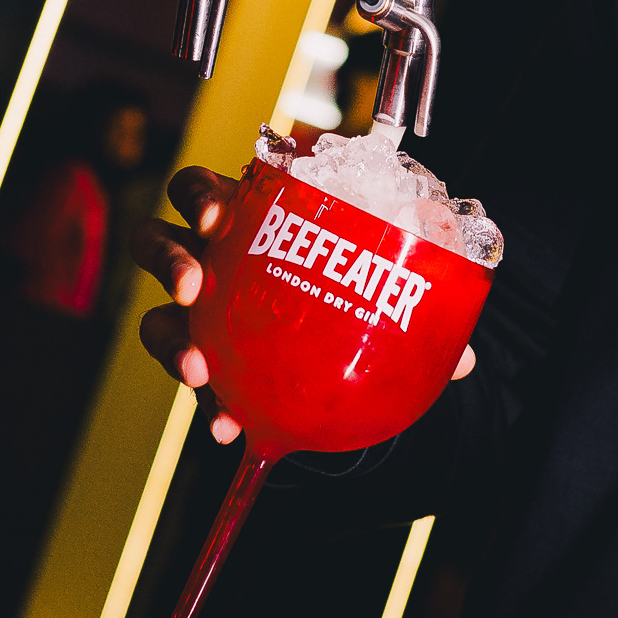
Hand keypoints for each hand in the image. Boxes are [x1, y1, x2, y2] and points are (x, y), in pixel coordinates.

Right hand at [134, 164, 475, 445]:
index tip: (215, 217)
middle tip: (190, 288)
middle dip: (168, 260)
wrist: (337, 349)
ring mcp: (196, 311)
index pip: (201, 190)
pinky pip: (190, 378)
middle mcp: (207, 258)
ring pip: (154, 312)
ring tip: (197, 370)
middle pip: (158, 241)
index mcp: (244, 217)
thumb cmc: (350, 292)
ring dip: (167, 338)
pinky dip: (208, 404)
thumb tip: (462, 359)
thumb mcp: (380, 290)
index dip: (198, 197)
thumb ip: (417, 313)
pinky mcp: (201, 359)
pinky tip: (228, 427)